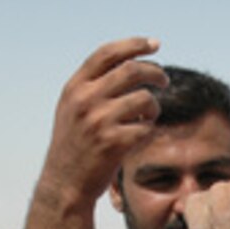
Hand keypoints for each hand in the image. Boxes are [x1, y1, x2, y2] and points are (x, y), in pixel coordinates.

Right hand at [37, 37, 168, 207]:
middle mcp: (85, 100)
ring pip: (144, 99)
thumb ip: (92, 87)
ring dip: (154, 107)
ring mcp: (99, 121)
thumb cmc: (74, 146)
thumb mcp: (72, 109)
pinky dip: (148, 129)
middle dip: (155, 72)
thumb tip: (128, 64)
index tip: (154, 45)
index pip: (107, 54)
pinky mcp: (113, 143)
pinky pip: (145, 127)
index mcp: (74, 88)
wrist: (64, 184)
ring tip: (148, 116)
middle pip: (132, 71)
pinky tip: (140, 135)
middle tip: (164, 81)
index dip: (134, 45)